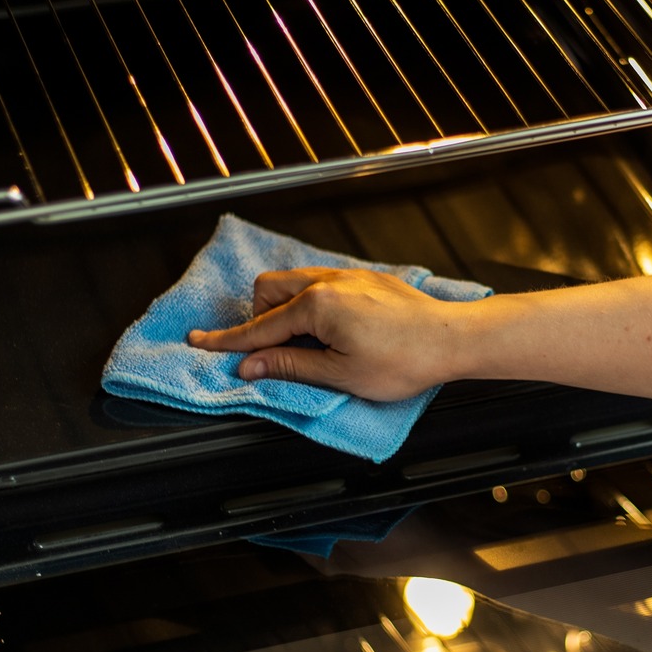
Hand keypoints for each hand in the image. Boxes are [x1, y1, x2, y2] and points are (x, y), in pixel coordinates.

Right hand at [186, 267, 479, 400]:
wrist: (451, 339)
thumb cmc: (404, 360)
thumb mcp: (341, 375)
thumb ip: (291, 367)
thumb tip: (251, 366)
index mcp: (317, 306)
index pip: (259, 329)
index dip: (227, 342)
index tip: (199, 343)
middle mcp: (328, 282)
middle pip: (268, 291)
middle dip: (259, 321)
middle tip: (271, 353)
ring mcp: (346, 276)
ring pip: (293, 282)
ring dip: (283, 310)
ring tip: (300, 343)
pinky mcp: (363, 279)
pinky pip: (318, 282)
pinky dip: (308, 303)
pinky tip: (327, 329)